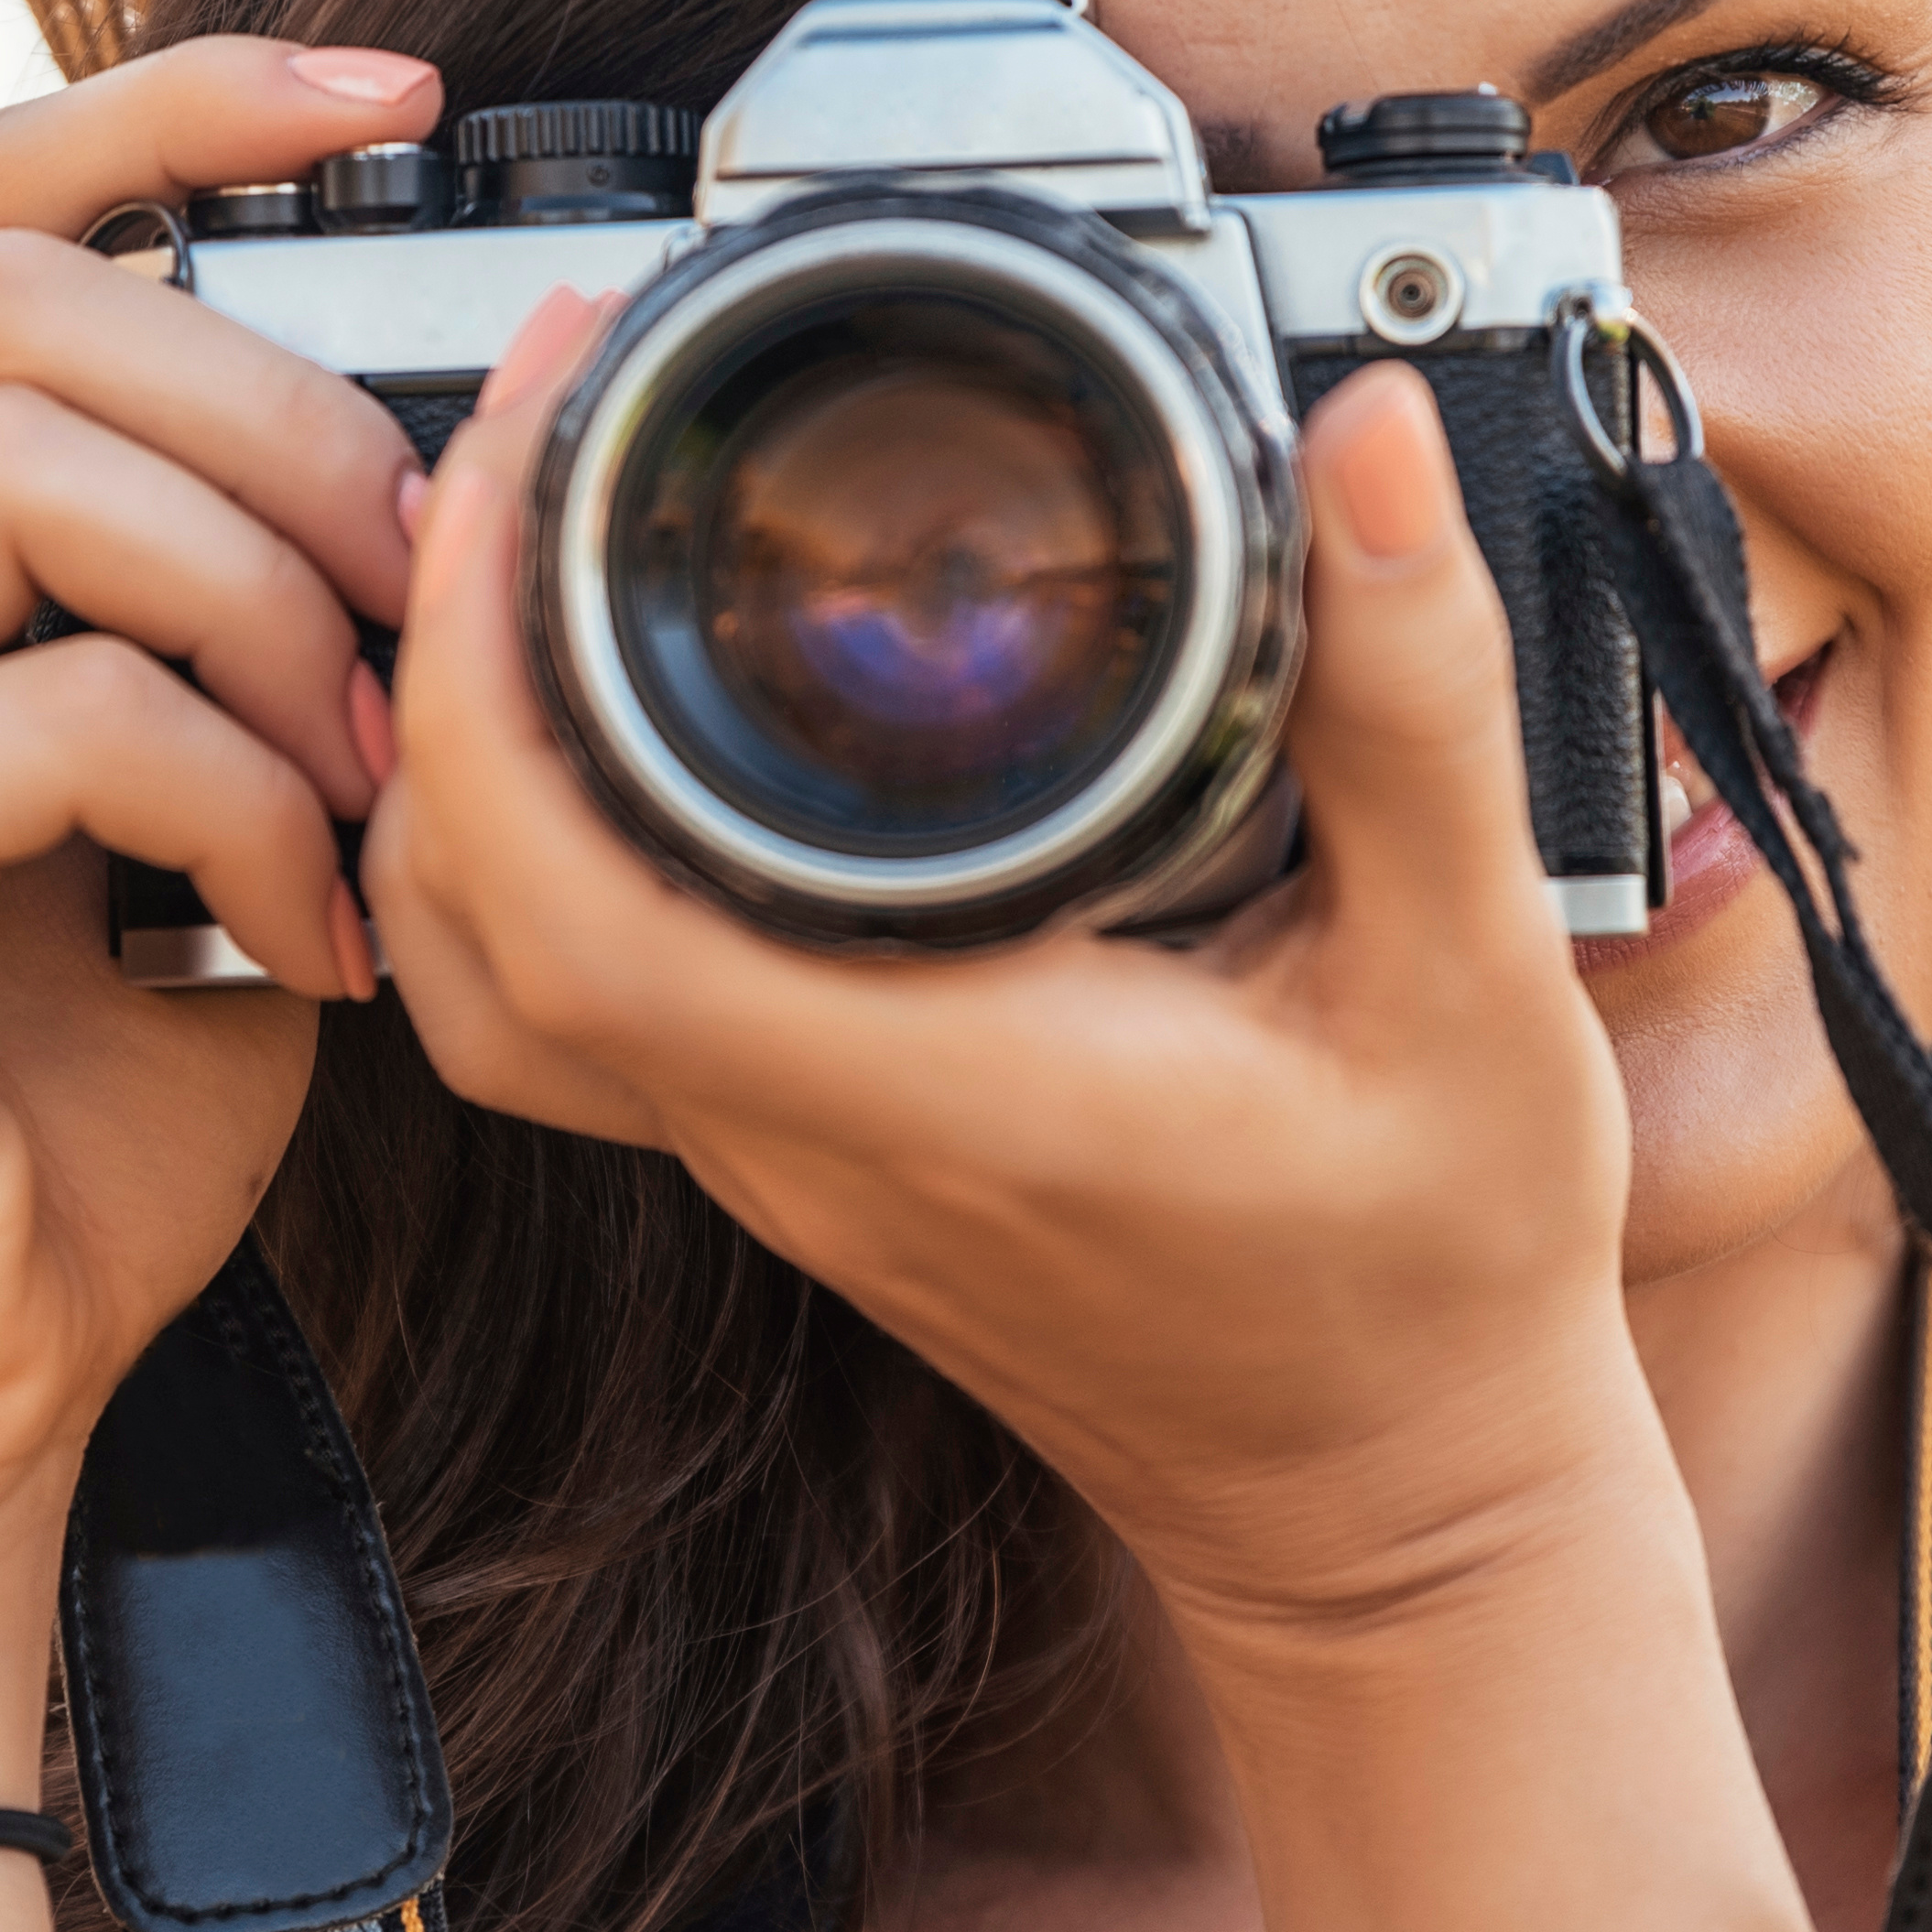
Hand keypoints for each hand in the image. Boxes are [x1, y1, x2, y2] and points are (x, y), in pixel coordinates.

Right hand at [0, 37, 440, 1781]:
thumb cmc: (66, 1138)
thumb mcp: (195, 815)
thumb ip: (242, 622)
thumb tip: (443, 447)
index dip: (181, 103)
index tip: (396, 99)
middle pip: (20, 300)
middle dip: (286, 418)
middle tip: (423, 608)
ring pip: (30, 459)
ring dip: (276, 606)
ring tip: (373, 786)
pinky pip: (64, 701)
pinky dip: (247, 799)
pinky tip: (313, 934)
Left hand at [361, 289, 1657, 1651]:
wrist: (1396, 1510)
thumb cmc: (1438, 1274)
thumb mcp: (1479, 980)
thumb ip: (1419, 704)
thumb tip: (1371, 451)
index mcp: (935, 1090)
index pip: (587, 912)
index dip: (492, 683)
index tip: (522, 460)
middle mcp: (802, 1132)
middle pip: (480, 911)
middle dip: (452, 641)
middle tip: (534, 421)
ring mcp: (772, 1156)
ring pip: (485, 964)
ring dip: (455, 746)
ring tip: (530, 533)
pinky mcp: (786, 1151)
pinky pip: (563, 994)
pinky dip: (515, 845)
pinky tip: (583, 719)